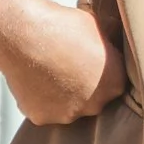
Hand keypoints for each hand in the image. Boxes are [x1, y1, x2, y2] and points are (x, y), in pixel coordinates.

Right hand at [0, 0, 126, 125]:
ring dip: (61, 95)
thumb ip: (111, 38)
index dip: (102, 70)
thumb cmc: (65, 25)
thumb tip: (117, 34)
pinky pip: (43, 109)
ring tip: (49, 69)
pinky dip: (39, 98)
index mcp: (115, 84)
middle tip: (68, 65)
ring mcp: (67, 114)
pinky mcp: (41, 118)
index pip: (114, 81)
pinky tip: (35, 78)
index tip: (90, 59)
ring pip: (67, 107)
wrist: (26, 34)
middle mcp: (95, 105)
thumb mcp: (98, 25)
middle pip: (92, 99)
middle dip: (84, 86)